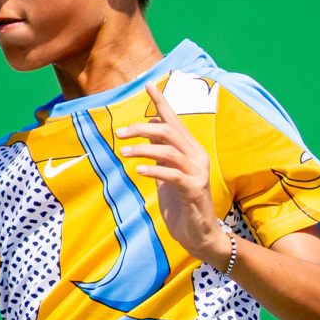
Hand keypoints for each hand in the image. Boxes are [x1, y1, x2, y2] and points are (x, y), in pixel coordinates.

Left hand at [116, 82, 230, 265]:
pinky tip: (138, 170)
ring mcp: (198, 172)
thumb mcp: (166, 174)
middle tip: (119, 133)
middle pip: (170, 132)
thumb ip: (160, 153)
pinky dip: (155, 170)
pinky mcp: (195, 190)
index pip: (174, 121)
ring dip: (143, 149)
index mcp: (190, 150)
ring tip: (122, 152)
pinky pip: (173, 175)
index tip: (147, 84)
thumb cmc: (181, 204)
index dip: (161, 102)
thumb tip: (148, 129)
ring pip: (170, 151)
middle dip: (143, 128)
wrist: (199, 235)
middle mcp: (197, 156)